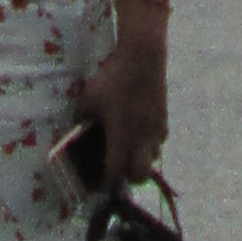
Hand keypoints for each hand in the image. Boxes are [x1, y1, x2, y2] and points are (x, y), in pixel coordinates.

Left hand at [79, 26, 169, 191]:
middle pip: (139, 176)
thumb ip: (82, 116)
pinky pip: (159, 140)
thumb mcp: (89, 97)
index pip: (114, 174)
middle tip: (117, 168)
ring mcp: (155, 130)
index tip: (98, 183)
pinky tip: (142, 130)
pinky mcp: (164, 117)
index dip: (105, 183)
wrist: (143, 57)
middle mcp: (141, 140)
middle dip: (128, 177)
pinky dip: (151, 142)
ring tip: (130, 149)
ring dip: (142, 160)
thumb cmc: (113, 78)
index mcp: (121, 140)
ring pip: (153, 159)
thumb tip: (77, 125)